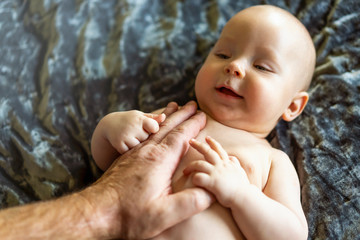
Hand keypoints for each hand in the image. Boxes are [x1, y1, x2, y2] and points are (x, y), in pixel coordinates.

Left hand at [84, 101, 212, 238]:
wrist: (96, 212)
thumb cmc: (129, 215)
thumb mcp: (164, 215)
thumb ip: (190, 202)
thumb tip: (212, 191)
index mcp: (159, 161)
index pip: (181, 137)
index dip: (193, 125)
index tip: (203, 115)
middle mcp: (147, 152)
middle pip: (168, 128)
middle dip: (182, 115)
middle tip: (192, 104)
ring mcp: (135, 154)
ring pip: (155, 130)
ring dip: (167, 117)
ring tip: (174, 107)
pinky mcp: (126, 158)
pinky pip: (144, 136)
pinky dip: (154, 127)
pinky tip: (153, 129)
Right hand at [91, 110, 164, 169]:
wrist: (109, 124)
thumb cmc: (130, 120)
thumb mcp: (140, 116)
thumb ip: (153, 118)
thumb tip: (164, 117)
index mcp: (139, 119)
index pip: (154, 127)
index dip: (153, 129)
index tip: (149, 128)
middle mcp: (132, 127)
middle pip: (147, 138)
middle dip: (144, 137)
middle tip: (136, 132)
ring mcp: (125, 136)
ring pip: (140, 147)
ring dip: (138, 145)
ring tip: (131, 137)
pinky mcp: (120, 145)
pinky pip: (132, 152)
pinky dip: (130, 150)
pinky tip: (126, 143)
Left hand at [183, 136, 249, 207]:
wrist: (244, 198)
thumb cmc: (242, 188)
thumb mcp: (240, 172)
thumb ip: (235, 164)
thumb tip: (231, 158)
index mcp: (227, 164)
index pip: (219, 150)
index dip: (213, 143)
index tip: (207, 138)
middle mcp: (221, 166)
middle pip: (207, 152)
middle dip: (198, 145)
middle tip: (190, 141)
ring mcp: (216, 173)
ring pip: (199, 164)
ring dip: (190, 166)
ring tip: (185, 170)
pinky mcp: (212, 182)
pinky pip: (198, 177)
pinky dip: (194, 178)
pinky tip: (192, 181)